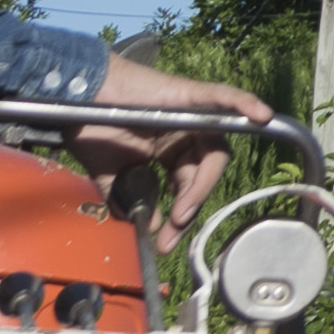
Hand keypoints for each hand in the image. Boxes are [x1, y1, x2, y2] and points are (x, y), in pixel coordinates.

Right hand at [82, 56, 271, 226]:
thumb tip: (145, 225)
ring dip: (203, 183)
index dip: (182, 214)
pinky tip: (261, 115)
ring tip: (183, 210)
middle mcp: (186, 134)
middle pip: (206, 172)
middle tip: (174, 227)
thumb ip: (127, 198)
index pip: (189, 185)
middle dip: (192, 204)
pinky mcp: (188, 93)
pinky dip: (244, 103)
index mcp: (171, 151)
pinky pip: (222, 96)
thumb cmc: (91, 127)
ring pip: (214, 149)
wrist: (72, 98)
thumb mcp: (111, 175)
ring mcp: (190, 114)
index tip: (165, 240)